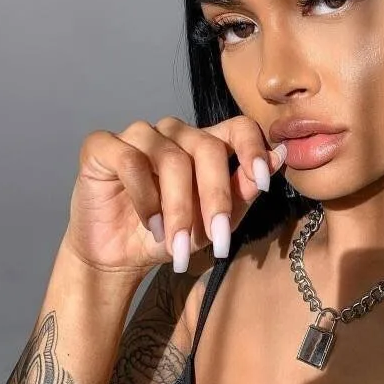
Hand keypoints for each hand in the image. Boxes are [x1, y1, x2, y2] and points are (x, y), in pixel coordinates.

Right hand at [63, 115, 286, 276]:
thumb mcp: (215, 222)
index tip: (264, 183)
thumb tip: (280, 157)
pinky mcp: (103, 146)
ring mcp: (139, 135)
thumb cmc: (170, 235)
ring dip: (178, 209)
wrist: (120, 256)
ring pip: (171, 158)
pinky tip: (148, 222)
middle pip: (206, 148)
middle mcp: (174, 132)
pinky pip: (131, 160)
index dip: (253, 150)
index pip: (238, 127)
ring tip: (176, 243)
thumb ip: (244, 190)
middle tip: (217, 243)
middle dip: (215, 200)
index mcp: (205, 143)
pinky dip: (144, 197)